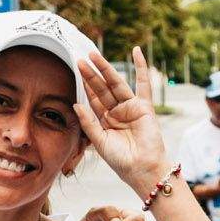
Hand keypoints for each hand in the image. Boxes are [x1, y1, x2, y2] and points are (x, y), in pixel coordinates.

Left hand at [74, 47, 172, 198]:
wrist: (141, 169)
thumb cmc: (121, 160)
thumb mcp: (99, 141)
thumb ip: (88, 123)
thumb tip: (76, 104)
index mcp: (106, 122)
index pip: (93, 100)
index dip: (85, 86)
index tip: (75, 71)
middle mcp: (117, 113)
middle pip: (102, 89)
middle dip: (91, 75)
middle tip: (80, 60)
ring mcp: (131, 108)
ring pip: (116, 84)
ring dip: (106, 69)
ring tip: (94, 55)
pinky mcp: (144, 107)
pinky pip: (144, 84)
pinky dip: (141, 67)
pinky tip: (137, 51)